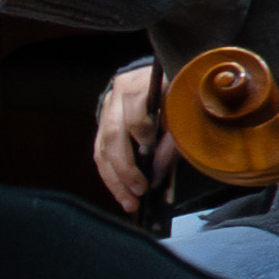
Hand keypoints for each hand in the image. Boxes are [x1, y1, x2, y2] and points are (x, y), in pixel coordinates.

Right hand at [88, 56, 166, 215]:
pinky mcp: (101, 125)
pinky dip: (110, 175)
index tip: (152, 155)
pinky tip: (120, 191)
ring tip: (128, 202)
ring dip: (114, 180)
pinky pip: (100, 153)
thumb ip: (170, 141)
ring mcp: (105, 112)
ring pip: (101, 149)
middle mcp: (116, 97)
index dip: (143, 137)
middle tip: (138, 192)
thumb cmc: (173, 95)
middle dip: (125, 170)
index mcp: (138, 86)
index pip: (135, 115)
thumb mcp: (179, 112)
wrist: (157, 77)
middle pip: (112, 137)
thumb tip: (156, 174)